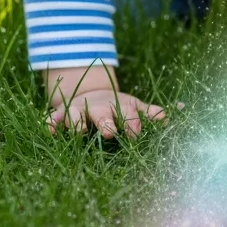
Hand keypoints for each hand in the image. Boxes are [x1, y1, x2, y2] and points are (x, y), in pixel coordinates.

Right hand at [43, 64, 182, 139]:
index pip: (128, 113)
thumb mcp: (134, 107)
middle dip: (106, 121)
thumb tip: (175, 113)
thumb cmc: (117, 107)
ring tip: (78, 132)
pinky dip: (50, 124)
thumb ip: (150, 113)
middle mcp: (98, 106)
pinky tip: (50, 131)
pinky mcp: (60, 115)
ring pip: (75, 115)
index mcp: (119, 106)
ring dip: (76, 123)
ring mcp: (78, 109)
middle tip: (110, 133)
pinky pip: (52, 119)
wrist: (89, 93)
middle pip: (102, 113)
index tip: (136, 133)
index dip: (132, 123)